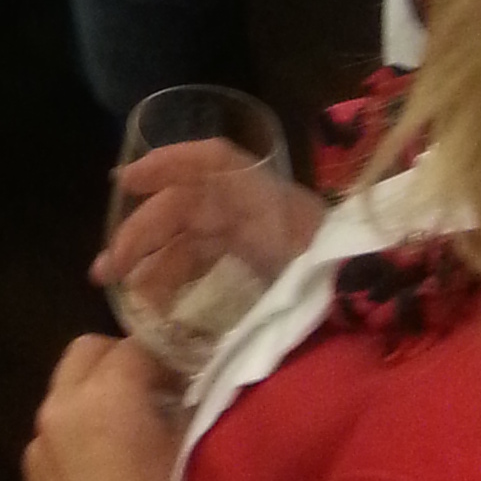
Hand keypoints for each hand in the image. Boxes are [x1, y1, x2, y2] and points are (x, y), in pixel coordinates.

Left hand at [24, 335, 194, 480]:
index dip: (169, 356)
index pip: (138, 345)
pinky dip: (82, 433)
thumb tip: (184, 388)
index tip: (192, 375)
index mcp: (103, 395)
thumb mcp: (193, 452)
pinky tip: (115, 470)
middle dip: (122, 363)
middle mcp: (59, 410)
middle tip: (161, 392)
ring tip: (139, 430)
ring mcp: (38, 448)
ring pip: (67, 393)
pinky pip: (58, 435)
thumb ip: (183, 405)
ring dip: (98, 397)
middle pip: (87, 354)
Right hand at [97, 139, 323, 299]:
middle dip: (141, 232)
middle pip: (187, 206)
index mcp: (266, 198)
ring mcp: (253, 236)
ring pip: (189, 237)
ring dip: (153, 259)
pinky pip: (206, 258)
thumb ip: (258, 297)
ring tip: (124, 293)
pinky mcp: (255, 263)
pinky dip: (177, 274)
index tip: (123, 182)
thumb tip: (203, 319)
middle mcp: (254, 208)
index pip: (212, 162)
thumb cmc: (339, 282)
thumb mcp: (304, 276)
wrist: (374, 299)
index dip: (166, 163)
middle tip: (105, 269)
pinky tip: (156, 300)